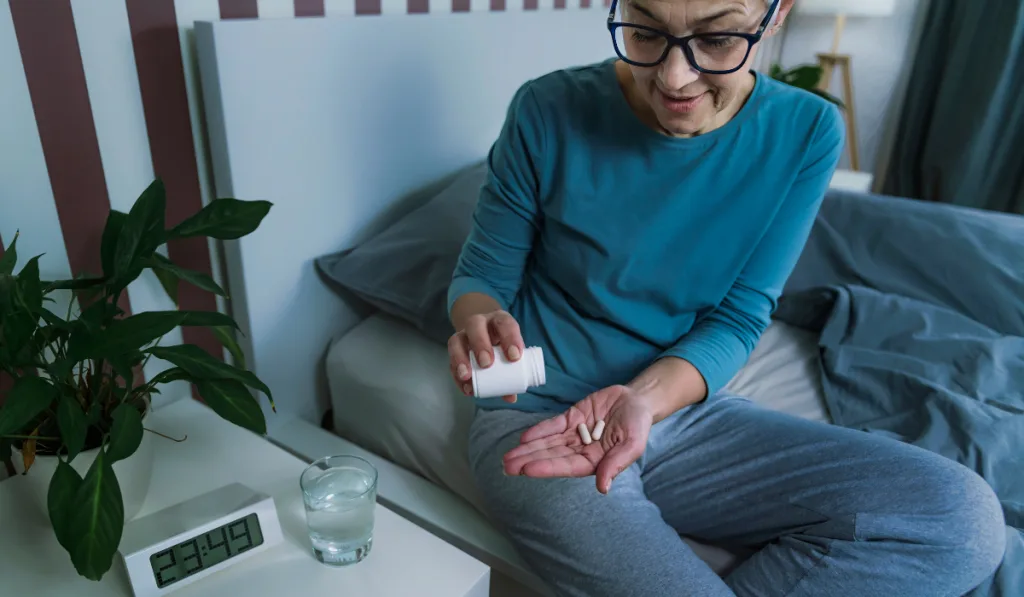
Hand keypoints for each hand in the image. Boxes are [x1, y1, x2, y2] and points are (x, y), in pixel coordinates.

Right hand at [448, 310, 524, 402]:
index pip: (505, 323)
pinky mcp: (454, 348)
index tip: (514, 357)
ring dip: (460, 358)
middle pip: (475, 325)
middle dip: (480, 344)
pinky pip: (450, 359)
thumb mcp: (511, 350)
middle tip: (486, 364)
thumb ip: (513, 371)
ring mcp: (463, 334)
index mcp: (499, 320)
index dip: (510, 338)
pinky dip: (456, 374)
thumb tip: (511, 396)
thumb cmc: (502, 343)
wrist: (485, 332)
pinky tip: (465, 387)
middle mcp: (479, 323)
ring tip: (467, 376)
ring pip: (456, 340)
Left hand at [502, 385, 654, 493]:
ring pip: (548, 443)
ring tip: (508, 457)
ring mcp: (574, 434)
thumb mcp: (632, 444)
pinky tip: (523, 438)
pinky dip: (538, 431)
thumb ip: (616, 464)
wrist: (637, 400)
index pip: (567, 467)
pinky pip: (553, 426)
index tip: (527, 469)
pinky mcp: (572, 417)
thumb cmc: (638, 425)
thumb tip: (602, 488)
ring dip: (528, 449)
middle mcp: (581, 450)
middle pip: (552, 457)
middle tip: (507, 466)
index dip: (547, 468)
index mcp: (595, 461)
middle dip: (529, 461)